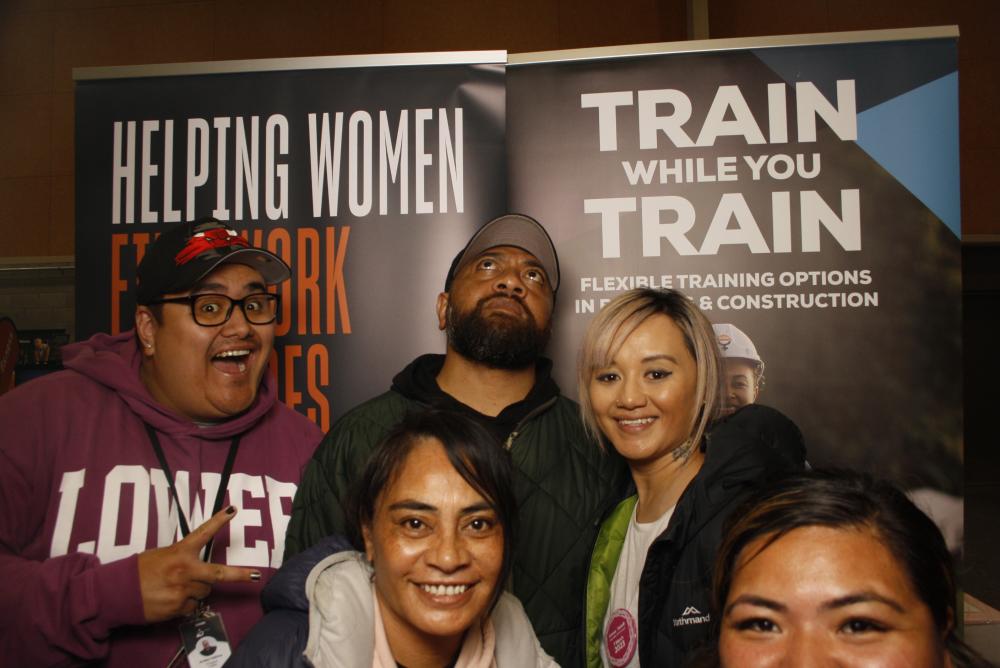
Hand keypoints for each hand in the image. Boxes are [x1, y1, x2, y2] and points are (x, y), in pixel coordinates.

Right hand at [137, 505, 261, 621]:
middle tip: (256, 575)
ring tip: (176, 587)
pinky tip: (170, 600)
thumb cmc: (138, 572)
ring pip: (205, 591)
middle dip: (240, 575)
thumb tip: (199, 572)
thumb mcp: (160, 557)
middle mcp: (184, 570)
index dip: (219, 521)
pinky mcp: (178, 607)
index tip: (233, 510)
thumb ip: (181, 560)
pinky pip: (192, 606)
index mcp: (179, 552)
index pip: (203, 533)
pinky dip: (186, 604)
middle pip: (219, 574)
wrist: (117, 593)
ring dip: (197, 590)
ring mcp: (182, 590)